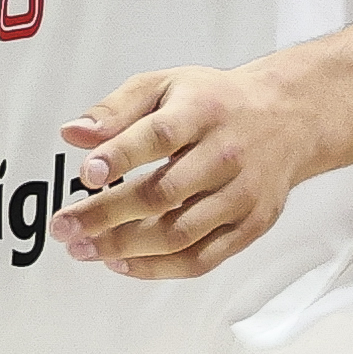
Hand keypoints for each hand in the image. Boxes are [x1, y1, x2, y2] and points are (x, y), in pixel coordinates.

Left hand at [50, 62, 316, 277]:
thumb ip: (115, 109)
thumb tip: (73, 134)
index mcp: (201, 112)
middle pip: (163, 194)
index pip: (158, 136)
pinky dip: (158, 268)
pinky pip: (202, 259)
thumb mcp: (164, 85)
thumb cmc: (216, 102)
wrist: (288, 118)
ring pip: (180, 233)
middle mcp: (225, 154)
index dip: (119, 157)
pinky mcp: (251, 225)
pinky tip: (122, 263)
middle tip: (64, 226)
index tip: (85, 175)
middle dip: (106, 215)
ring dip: (125, 248)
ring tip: (84, 249)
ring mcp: (241, 195)